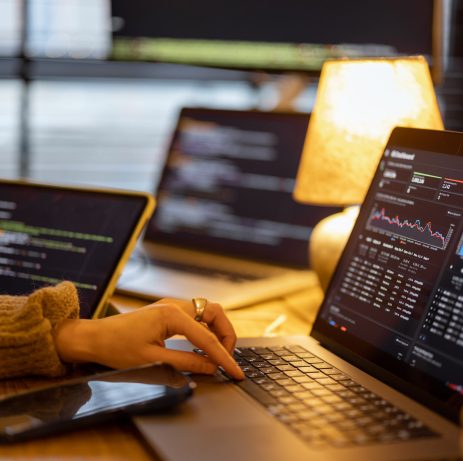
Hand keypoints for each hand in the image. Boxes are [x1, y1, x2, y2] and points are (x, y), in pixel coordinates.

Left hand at [54, 298, 243, 379]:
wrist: (93, 338)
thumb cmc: (117, 347)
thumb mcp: (153, 360)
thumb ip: (186, 363)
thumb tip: (211, 367)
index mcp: (172, 315)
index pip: (207, 338)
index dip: (224, 357)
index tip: (236, 372)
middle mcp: (175, 305)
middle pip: (215, 313)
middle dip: (226, 334)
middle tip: (227, 357)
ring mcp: (171, 306)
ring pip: (207, 311)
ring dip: (217, 330)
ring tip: (217, 353)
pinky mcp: (167, 311)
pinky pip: (196, 316)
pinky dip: (205, 329)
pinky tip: (202, 346)